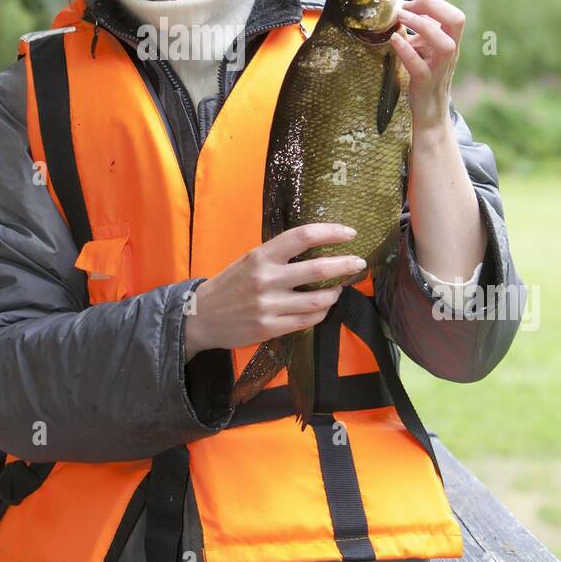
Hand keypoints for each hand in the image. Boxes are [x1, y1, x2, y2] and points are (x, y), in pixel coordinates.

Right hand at [184, 224, 366, 361]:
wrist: (201, 317)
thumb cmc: (230, 284)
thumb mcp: (249, 260)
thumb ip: (278, 256)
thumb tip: (317, 248)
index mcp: (261, 256)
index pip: (302, 237)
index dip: (330, 233)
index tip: (349, 233)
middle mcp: (266, 279)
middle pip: (318, 269)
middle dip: (345, 265)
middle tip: (359, 263)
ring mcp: (269, 306)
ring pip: (318, 300)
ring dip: (335, 293)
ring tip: (339, 288)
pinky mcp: (270, 328)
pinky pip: (307, 320)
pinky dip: (321, 313)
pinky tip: (322, 307)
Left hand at [390, 0, 464, 130]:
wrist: (429, 114)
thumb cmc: (424, 78)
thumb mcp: (424, 51)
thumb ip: (419, 34)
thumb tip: (404, 11)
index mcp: (450, 42)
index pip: (453, 14)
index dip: (432, 3)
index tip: (407, 5)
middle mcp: (450, 54)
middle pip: (457, 21)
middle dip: (431, 6)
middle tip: (405, 8)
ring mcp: (439, 69)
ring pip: (445, 44)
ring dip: (422, 26)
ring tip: (400, 19)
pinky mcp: (425, 84)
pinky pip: (419, 66)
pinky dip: (406, 50)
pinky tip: (393, 40)